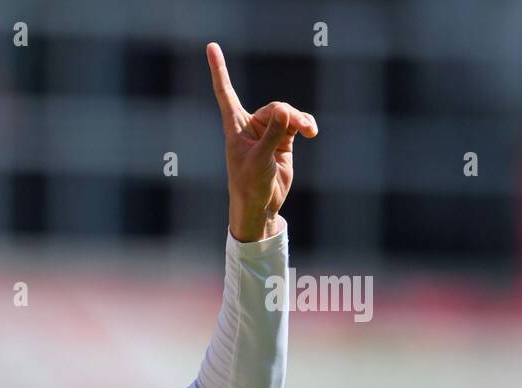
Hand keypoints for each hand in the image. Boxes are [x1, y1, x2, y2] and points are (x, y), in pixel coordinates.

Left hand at [206, 42, 317, 241]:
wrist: (260, 205)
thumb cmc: (250, 185)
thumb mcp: (260, 161)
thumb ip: (273, 135)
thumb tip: (286, 110)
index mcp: (234, 127)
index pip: (225, 92)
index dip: (219, 70)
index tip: (211, 46)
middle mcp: (250, 126)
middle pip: (273, 106)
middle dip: (288, 114)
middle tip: (299, 125)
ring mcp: (268, 132)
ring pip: (287, 113)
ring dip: (300, 119)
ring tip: (309, 130)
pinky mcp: (283, 140)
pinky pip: (297, 123)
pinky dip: (306, 124)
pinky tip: (311, 131)